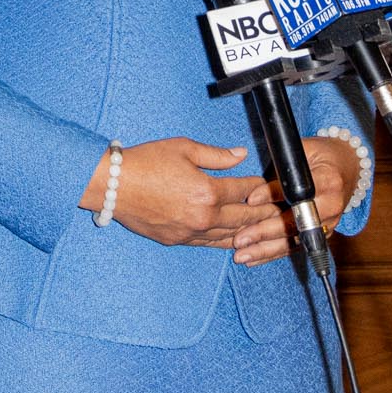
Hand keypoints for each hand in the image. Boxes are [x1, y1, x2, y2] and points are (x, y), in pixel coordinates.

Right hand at [81, 137, 275, 249]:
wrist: (112, 185)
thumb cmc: (145, 162)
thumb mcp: (183, 148)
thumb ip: (216, 155)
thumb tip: (240, 155)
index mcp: (208, 192)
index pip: (245, 190)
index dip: (261, 186)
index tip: (272, 184)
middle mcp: (203, 217)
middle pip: (244, 217)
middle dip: (264, 213)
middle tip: (280, 211)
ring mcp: (190, 232)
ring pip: (230, 236)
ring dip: (249, 232)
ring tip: (264, 229)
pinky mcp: (178, 240)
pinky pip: (209, 244)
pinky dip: (226, 241)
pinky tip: (234, 239)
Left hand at [231, 134, 363, 266]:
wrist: (347, 167)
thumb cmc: (319, 155)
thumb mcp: (301, 153)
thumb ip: (281, 170)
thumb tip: (253, 194)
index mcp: (329, 181)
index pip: (298, 191)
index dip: (273, 195)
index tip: (250, 200)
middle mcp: (331, 206)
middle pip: (296, 223)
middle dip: (266, 232)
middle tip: (240, 238)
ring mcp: (327, 224)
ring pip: (295, 241)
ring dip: (266, 250)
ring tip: (241, 255)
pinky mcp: (320, 234)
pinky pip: (295, 247)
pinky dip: (272, 254)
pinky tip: (252, 259)